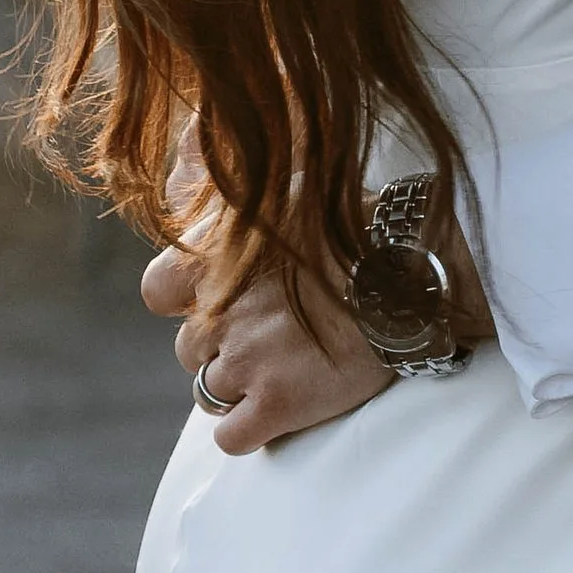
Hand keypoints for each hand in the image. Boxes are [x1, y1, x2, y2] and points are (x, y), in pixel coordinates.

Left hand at [138, 129, 494, 453]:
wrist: (415, 270)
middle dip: (225, 342)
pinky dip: (252, 428)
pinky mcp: (277, 405)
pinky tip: (284, 406)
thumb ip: (229, 176)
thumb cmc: (356, 218)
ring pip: (209, 391)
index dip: (188, 300)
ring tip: (287, 364)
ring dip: (241, 383)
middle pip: (190, 346)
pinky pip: (232, 436)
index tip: (225, 296)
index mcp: (211, 258)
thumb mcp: (287, 177)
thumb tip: (189, 136)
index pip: (157, 293)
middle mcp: (218, 310)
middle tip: (275, 331)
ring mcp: (246, 361)